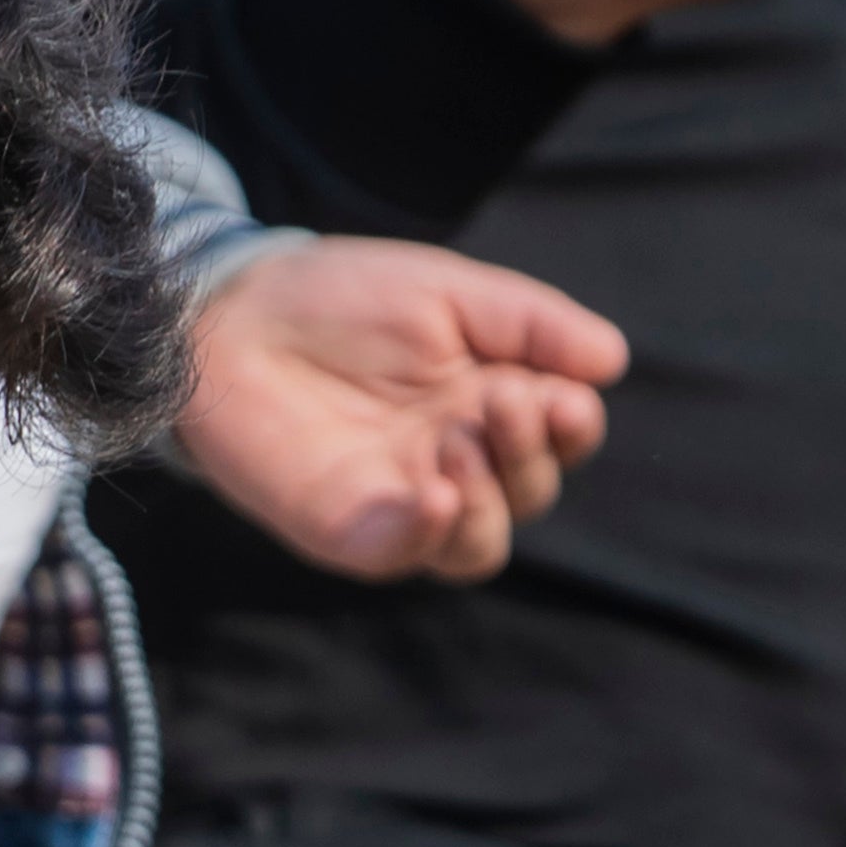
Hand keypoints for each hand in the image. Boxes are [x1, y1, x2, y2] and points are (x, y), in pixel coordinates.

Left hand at [180, 242, 627, 580]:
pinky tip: (434, 493)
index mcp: (488, 402)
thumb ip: (531, 324)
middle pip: (529, 494)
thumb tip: (612, 362)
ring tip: (458, 444)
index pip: (559, 438)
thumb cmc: (340, 298)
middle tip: (498, 400)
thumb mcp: (451, 291)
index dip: (570, 427)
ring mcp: (401, 501)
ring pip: (479, 547)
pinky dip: (430, 532)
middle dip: (530, 453)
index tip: (559, 396)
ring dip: (488, 504)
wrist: (233, 311)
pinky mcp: (348, 530)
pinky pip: (405, 555)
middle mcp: (454, 460)